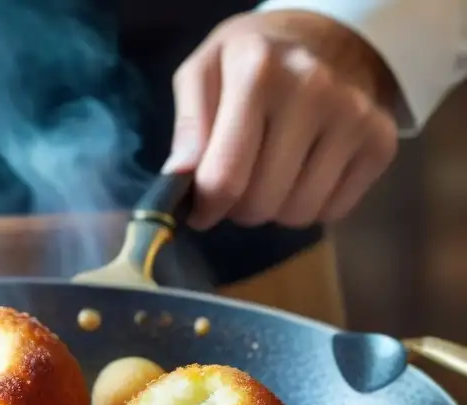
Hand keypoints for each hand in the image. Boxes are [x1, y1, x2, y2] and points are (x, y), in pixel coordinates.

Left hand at [166, 10, 399, 230]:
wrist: (328, 37)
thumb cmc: (251, 61)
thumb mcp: (203, 73)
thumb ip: (188, 126)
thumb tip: (178, 177)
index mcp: (258, 72)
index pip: (224, 177)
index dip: (206, 206)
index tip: (201, 208)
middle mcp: (312, 90)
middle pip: (260, 202)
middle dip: (239, 207)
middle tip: (239, 184)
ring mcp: (354, 116)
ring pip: (298, 213)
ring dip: (275, 209)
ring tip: (270, 175)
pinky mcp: (381, 141)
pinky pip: (332, 211)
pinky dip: (311, 205)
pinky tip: (304, 172)